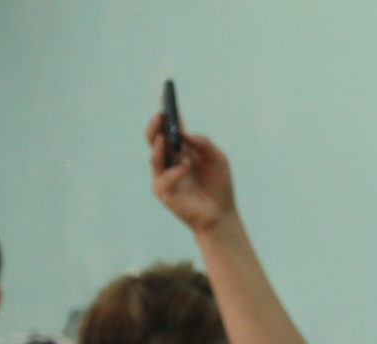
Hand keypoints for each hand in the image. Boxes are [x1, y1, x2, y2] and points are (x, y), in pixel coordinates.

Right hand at [146, 117, 237, 232]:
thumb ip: (204, 143)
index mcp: (181, 149)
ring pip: (155, 156)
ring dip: (162, 146)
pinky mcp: (163, 190)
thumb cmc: (219, 185)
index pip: (170, 127)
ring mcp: (164, 174)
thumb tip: (185, 133)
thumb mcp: (218, 159)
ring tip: (166, 136)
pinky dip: (176, 171)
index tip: (166, 94)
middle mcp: (169, 159)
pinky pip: (165, 177)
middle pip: (155, 138)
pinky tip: (187, 165)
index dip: (167, 111)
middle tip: (160, 115)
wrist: (221, 215)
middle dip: (156, 126)